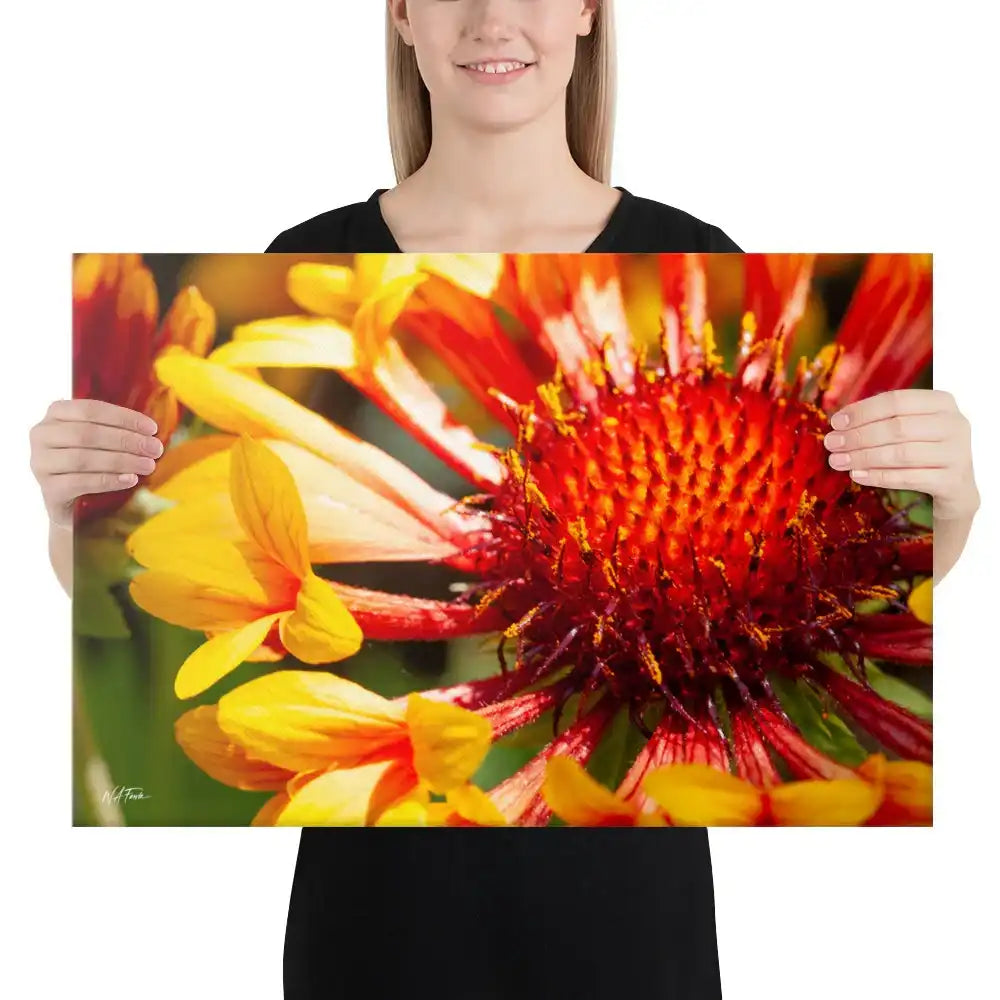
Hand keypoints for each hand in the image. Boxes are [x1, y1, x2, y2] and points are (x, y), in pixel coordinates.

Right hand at [29, 399, 163, 527]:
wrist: (74, 506)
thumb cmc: (91, 465)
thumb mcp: (101, 441)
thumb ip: (117, 430)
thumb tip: (152, 433)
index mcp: (56, 414)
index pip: (91, 409)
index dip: (124, 417)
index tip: (152, 428)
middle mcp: (42, 435)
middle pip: (88, 434)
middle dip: (127, 440)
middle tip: (155, 449)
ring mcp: (41, 463)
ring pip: (84, 458)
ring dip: (122, 461)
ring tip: (148, 465)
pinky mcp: (48, 489)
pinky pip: (80, 482)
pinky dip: (108, 480)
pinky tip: (130, 479)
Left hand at [823, 389, 979, 519]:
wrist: (956, 487)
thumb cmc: (924, 450)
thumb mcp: (911, 427)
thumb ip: (882, 419)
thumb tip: (839, 422)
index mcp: (942, 402)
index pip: (896, 401)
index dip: (862, 411)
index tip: (835, 423)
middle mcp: (955, 424)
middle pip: (896, 427)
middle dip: (858, 436)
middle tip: (831, 444)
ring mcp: (958, 453)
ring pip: (901, 453)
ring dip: (863, 457)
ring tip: (838, 461)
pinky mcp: (953, 481)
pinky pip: (908, 478)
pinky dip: (878, 476)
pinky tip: (857, 475)